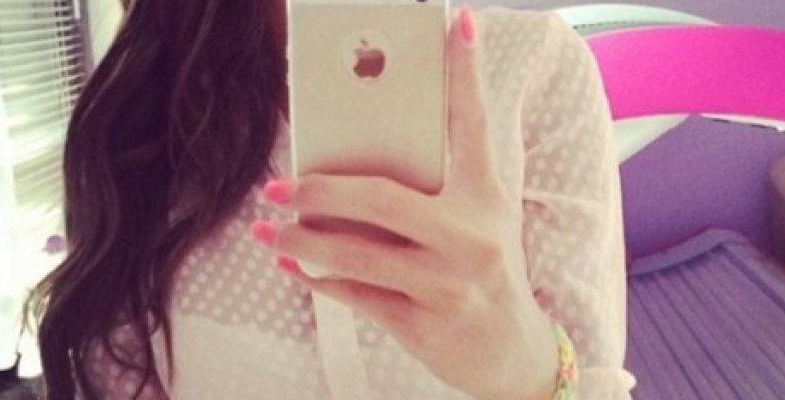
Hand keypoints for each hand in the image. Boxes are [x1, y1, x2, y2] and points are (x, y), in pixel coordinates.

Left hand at [251, 8, 557, 399]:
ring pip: (357, 252)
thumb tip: (351, 170)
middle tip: (279, 185)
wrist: (515, 355)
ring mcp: (449, 283)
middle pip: (382, 197)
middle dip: (320, 190)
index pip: (475, 124)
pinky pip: (357, 295)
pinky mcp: (426, 324)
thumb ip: (434, 193)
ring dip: (302, 240)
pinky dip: (319, 280)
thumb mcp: (477, 225)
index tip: (455, 21)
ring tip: (269, 229)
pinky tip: (295, 267)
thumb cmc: (486, 275)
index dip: (464, 71)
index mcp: (488, 198)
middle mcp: (473, 236)